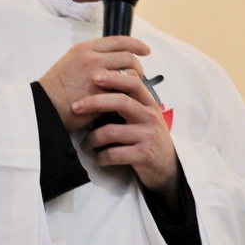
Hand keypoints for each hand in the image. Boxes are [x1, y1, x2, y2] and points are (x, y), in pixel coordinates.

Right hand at [38, 36, 149, 131]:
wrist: (43, 107)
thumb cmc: (55, 89)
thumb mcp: (70, 62)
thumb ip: (91, 58)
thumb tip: (112, 60)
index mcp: (85, 49)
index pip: (118, 41)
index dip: (136, 44)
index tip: (145, 49)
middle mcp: (92, 58)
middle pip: (128, 57)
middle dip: (138, 66)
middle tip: (138, 75)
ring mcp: (97, 75)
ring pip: (129, 74)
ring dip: (134, 83)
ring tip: (130, 90)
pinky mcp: (101, 93)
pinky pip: (124, 91)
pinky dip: (127, 96)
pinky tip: (125, 101)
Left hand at [73, 63, 179, 198]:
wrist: (168, 167)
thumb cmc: (151, 138)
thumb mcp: (147, 116)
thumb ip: (133, 101)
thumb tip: (114, 79)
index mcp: (149, 105)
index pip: (133, 83)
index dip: (114, 78)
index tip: (94, 77)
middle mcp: (150, 117)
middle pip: (120, 102)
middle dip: (94, 102)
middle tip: (75, 107)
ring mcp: (148, 136)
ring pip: (111, 131)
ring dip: (92, 139)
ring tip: (86, 144)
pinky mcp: (143, 155)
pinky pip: (113, 154)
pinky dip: (101, 158)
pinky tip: (99, 159)